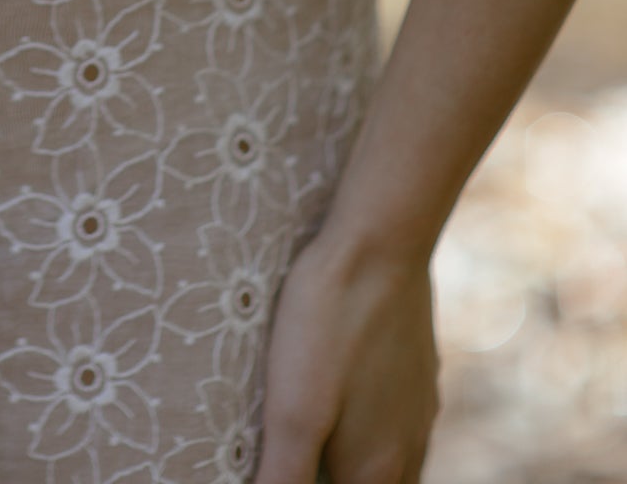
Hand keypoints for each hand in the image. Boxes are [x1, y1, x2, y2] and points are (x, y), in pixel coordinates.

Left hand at [253, 227, 439, 483]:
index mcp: (375, 471)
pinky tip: (347, 402)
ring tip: (316, 444)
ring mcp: (419, 411)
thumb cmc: (329, 322)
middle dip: (330, 476)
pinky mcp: (420, 374)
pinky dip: (370, 432)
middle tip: (292, 454)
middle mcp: (407, 451)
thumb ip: (283, 477)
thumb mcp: (292, 410)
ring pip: (389, 466)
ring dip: (353, 464)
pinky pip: (397, 425)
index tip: (282, 459)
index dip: (304, 483)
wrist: (384, 242)